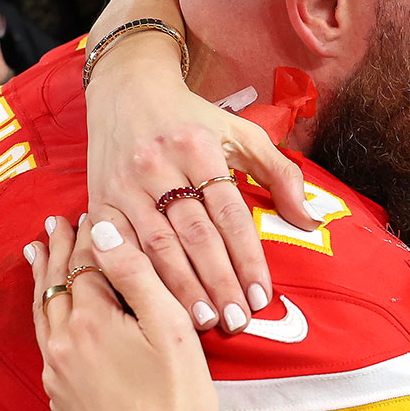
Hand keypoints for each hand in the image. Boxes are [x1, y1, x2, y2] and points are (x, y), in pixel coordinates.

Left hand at [29, 215, 229, 410]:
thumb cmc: (181, 405)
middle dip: (57, 251)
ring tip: (36, 255)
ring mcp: (57, 377)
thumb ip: (137, 275)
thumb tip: (102, 231)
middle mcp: (63, 345)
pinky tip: (51, 317)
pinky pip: (46, 346)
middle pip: (57, 286)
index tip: (84, 212)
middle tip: (54, 223)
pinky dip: (46, 318)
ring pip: (44, 316)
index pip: (86, 264)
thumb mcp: (172, 330)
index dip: (87, 236)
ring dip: (42, 281)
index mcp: (91, 321)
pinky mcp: (61, 403)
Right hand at [82, 0, 311, 332]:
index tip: (262, 296)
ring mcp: (124, 184)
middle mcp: (159, 165)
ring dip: (181, 289)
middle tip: (238, 321)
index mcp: (198, 147)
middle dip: (218, 283)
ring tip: (204, 322)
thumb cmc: (190, 118)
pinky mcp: (98, 199)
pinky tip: (155, 304)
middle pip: (194, 235)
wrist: (124, 88)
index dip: (247, 258)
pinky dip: (137, 277)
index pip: (229, 214)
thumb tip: (311, 221)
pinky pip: (118, 246)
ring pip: (156, 246)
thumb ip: (280, 173)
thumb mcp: (239, 132)